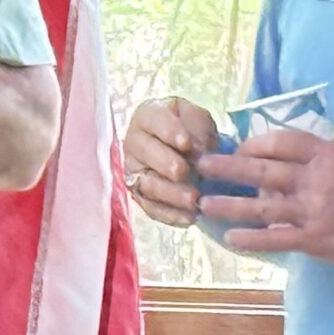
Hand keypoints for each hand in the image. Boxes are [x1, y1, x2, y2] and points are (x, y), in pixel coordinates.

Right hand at [123, 96, 218, 226]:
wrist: (187, 150)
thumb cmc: (191, 128)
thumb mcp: (197, 117)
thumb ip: (198, 125)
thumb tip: (199, 148)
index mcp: (148, 117)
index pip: (154, 121)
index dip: (170, 132)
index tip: (187, 143)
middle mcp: (135, 143)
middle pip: (146, 153)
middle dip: (165, 163)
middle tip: (183, 172)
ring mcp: (134, 171)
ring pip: (147, 184)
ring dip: (170, 194)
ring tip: (193, 199)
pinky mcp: (140, 195)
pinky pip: (151, 208)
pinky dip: (170, 214)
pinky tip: (189, 218)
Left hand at [197, 128, 333, 267]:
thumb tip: (321, 127)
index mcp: (327, 155)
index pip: (282, 142)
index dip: (256, 143)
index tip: (240, 147)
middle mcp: (315, 181)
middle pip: (262, 172)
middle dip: (228, 168)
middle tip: (201, 165)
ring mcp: (313, 213)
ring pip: (262, 208)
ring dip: (230, 206)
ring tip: (204, 204)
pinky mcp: (315, 240)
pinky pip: (277, 240)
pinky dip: (253, 240)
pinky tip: (231, 239)